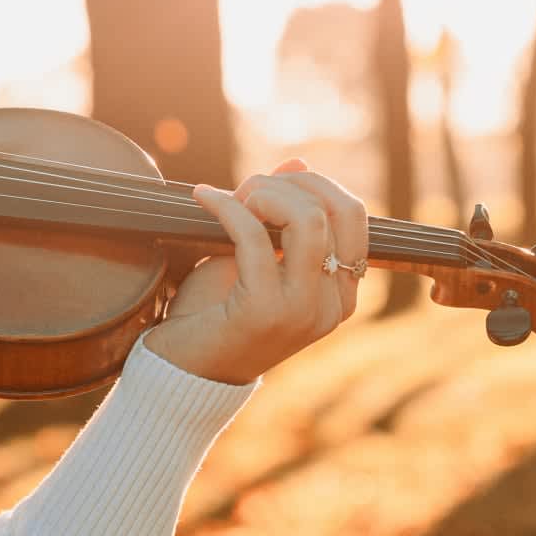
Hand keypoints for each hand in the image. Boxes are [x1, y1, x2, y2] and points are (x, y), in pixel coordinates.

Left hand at [140, 157, 367, 385]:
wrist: (181, 373)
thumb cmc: (213, 315)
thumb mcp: (253, 258)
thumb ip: (279, 215)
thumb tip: (297, 162)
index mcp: (340, 293)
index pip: (354, 216)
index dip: (310, 186)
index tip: (267, 187)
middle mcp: (332, 305)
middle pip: (338, 211)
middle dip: (289, 184)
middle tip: (246, 190)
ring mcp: (303, 311)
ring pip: (308, 221)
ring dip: (264, 194)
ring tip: (231, 198)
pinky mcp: (264, 312)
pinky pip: (254, 238)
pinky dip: (225, 207)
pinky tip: (202, 198)